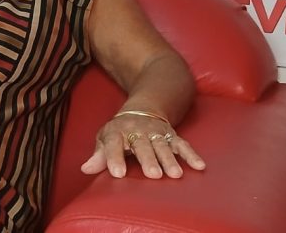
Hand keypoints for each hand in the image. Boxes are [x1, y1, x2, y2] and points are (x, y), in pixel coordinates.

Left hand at [81, 115, 204, 178]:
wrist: (142, 109)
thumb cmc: (120, 130)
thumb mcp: (106, 138)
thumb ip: (98, 155)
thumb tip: (85, 169)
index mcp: (118, 131)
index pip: (114, 144)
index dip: (114, 158)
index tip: (117, 174)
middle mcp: (138, 131)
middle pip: (143, 145)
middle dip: (148, 159)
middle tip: (153, 175)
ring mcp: (156, 132)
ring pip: (163, 145)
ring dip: (169, 159)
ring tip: (175, 174)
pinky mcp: (171, 135)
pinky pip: (182, 144)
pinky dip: (191, 154)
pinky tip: (199, 166)